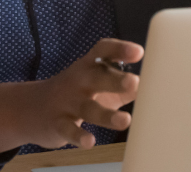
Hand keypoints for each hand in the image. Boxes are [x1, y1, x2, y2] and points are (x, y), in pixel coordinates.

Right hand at [0, 38, 142, 156]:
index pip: (103, 50)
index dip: (120, 50)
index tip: (138, 52)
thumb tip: (158, 86)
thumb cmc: (78, 93)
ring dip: (106, 115)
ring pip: (87, 108)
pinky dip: (79, 136)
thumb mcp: (99, 83)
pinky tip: (90, 141)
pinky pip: (68, 129)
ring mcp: (66, 102)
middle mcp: (78, 80)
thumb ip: (125, 85)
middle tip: (134, 82)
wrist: (32, 108)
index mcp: (89, 65)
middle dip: (115, 80)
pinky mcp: (57, 123)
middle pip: (97, 77)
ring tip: (125, 121)